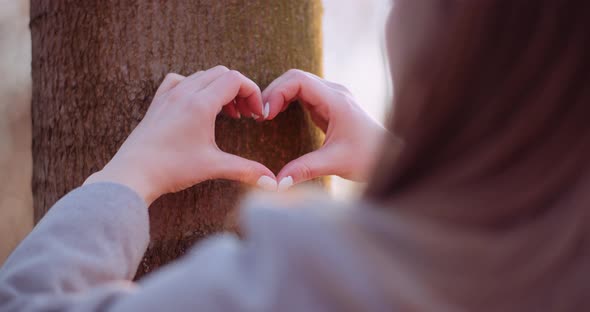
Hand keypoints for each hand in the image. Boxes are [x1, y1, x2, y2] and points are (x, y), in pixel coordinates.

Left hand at [85, 66, 276, 203]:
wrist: (133, 174)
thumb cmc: (171, 168)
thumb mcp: (213, 167)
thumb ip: (246, 170)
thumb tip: (272, 184)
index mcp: (200, 103)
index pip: (235, 80)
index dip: (253, 93)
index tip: (256, 115)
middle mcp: (184, 92)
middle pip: (221, 74)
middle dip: (239, 90)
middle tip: (246, 115)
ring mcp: (169, 95)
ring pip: (202, 75)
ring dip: (220, 88)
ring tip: (228, 113)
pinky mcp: (158, 103)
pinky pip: (180, 80)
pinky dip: (195, 86)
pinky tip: (198, 104)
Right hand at [263, 69, 389, 189]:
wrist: (391, 159)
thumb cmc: (370, 158)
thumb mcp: (335, 163)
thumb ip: (304, 169)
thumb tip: (277, 183)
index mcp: (336, 100)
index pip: (299, 80)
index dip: (277, 92)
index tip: (264, 115)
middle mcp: (335, 93)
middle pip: (296, 78)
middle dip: (274, 92)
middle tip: (259, 116)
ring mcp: (333, 98)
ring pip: (299, 84)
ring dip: (280, 95)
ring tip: (264, 116)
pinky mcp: (331, 107)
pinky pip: (304, 95)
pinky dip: (288, 101)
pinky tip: (277, 116)